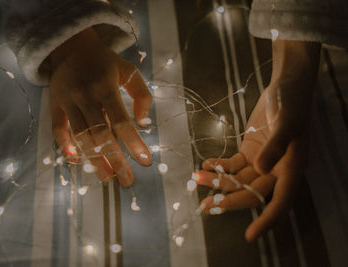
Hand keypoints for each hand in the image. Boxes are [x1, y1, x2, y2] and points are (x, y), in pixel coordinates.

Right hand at [49, 28, 152, 186]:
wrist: (72, 47)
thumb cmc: (106, 63)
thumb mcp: (130, 72)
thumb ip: (142, 96)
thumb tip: (145, 123)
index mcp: (106, 87)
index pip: (121, 122)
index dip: (133, 143)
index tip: (145, 162)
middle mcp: (85, 96)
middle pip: (100, 134)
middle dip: (115, 160)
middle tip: (127, 180)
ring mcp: (67, 102)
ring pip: (80, 136)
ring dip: (94, 160)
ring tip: (107, 178)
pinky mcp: (55, 105)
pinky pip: (58, 129)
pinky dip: (65, 146)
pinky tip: (75, 162)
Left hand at [196, 40, 320, 241]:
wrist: (285, 85)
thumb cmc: (290, 101)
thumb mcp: (286, 121)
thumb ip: (275, 145)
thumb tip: (262, 171)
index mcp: (291, 168)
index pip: (281, 201)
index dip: (267, 220)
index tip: (249, 235)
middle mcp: (277, 169)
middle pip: (251, 192)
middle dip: (228, 200)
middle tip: (204, 206)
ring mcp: (263, 160)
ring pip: (239, 179)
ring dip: (218, 181)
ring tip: (196, 179)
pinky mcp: (251, 150)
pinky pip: (233, 165)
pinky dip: (219, 166)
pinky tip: (205, 164)